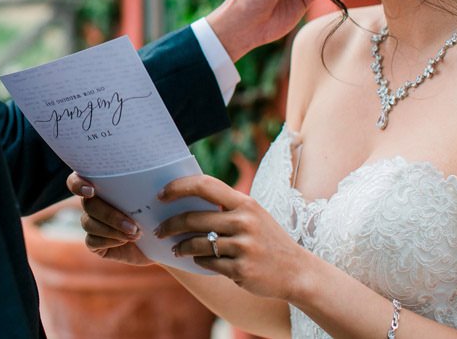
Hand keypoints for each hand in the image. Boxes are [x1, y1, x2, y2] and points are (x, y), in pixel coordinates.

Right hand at [66, 172, 151, 266]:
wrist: (159, 238)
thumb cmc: (155, 209)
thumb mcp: (151, 194)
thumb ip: (142, 182)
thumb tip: (145, 168)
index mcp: (101, 185)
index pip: (76, 180)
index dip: (78, 184)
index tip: (91, 191)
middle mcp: (91, 202)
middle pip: (88, 204)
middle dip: (110, 215)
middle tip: (133, 225)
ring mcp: (91, 223)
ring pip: (89, 223)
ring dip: (113, 230)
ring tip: (135, 234)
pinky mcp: (94, 243)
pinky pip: (92, 241)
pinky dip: (109, 241)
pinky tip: (124, 242)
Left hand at [155, 175, 305, 298]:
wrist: (297, 272)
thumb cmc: (268, 240)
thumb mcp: (253, 215)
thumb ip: (226, 207)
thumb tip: (184, 202)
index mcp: (245, 203)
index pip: (205, 185)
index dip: (179, 187)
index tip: (161, 195)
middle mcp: (244, 221)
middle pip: (194, 217)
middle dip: (170, 224)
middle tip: (158, 230)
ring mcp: (243, 246)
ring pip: (197, 244)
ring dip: (181, 247)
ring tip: (175, 249)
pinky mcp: (241, 270)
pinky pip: (208, 263)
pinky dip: (199, 261)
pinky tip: (197, 260)